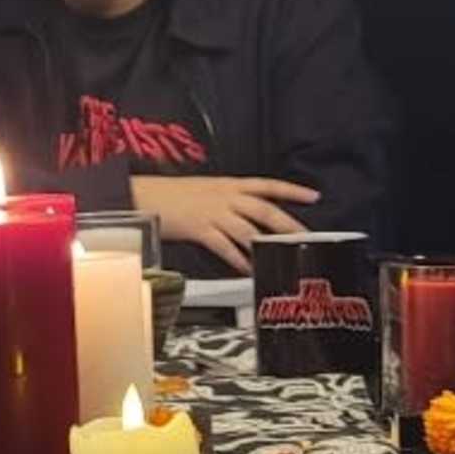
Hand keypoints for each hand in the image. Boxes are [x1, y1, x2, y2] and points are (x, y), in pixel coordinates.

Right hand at [130, 173, 318, 273]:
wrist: (140, 195)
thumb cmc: (170, 194)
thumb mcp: (204, 189)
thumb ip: (227, 200)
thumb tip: (246, 215)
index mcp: (229, 184)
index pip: (268, 185)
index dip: (292, 190)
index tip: (314, 196)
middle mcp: (225, 196)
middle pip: (265, 210)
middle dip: (288, 225)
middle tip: (305, 237)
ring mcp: (213, 213)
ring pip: (248, 230)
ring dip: (266, 246)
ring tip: (280, 257)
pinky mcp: (199, 229)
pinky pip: (225, 246)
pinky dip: (239, 259)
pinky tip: (248, 269)